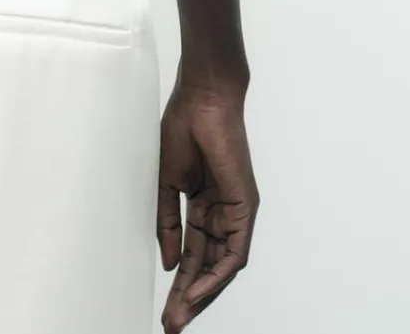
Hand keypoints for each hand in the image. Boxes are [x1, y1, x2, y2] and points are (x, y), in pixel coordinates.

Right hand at [156, 78, 258, 331]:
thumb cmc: (182, 128)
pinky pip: (234, 252)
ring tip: (180, 315)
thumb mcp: (167, 183)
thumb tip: (171, 263)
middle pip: (207, 265)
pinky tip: (198, 291)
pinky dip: (217, 274)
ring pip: (221, 265)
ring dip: (202, 293)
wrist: (201, 98)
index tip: (164, 307)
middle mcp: (221, 211)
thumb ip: (169, 223)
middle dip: (189, 297)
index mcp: (202, 204)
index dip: (179, 282)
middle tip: (171, 324)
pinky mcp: (245, 206)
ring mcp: (235, 210)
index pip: (193, 253)